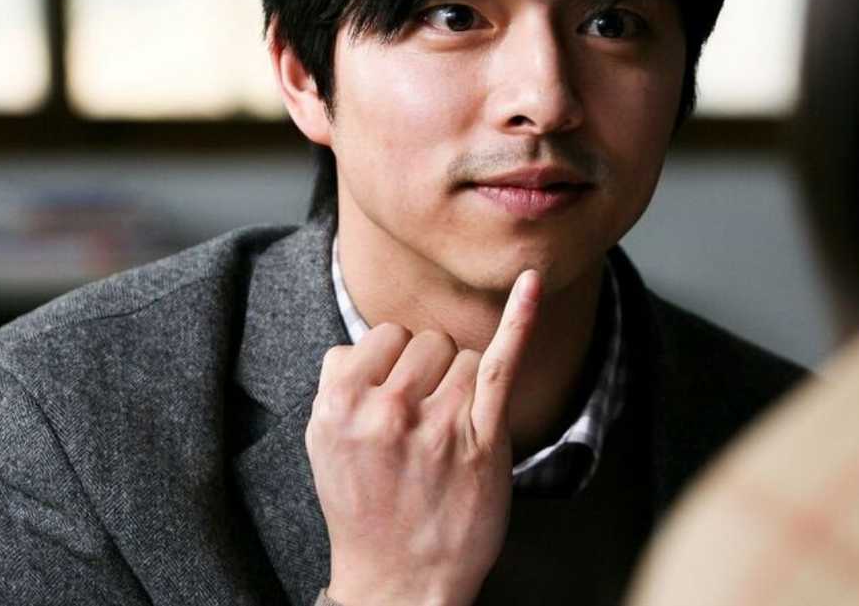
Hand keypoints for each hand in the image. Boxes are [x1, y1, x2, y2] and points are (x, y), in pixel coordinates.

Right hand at [306, 269, 541, 605]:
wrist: (401, 580)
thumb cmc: (366, 509)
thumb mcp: (325, 445)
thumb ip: (341, 387)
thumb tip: (368, 344)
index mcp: (338, 405)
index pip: (382, 338)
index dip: (392, 367)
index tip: (393, 402)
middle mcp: (386, 410)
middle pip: (426, 342)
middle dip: (428, 374)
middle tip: (421, 427)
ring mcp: (438, 422)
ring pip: (462, 355)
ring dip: (461, 386)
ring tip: (445, 436)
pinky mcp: (483, 437)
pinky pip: (501, 362)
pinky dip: (520, 318)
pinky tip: (532, 283)